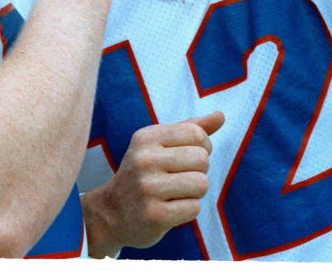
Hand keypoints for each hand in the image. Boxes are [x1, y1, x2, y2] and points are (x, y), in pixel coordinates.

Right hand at [83, 111, 225, 256]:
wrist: (111, 213)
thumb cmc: (144, 174)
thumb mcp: (160, 144)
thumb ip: (191, 128)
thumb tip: (221, 116)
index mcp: (146, 137)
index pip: (196, 134)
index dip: (202, 147)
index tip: (187, 158)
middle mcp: (144, 159)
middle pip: (202, 158)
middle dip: (199, 171)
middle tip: (180, 178)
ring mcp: (147, 188)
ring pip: (201, 184)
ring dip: (195, 192)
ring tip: (175, 194)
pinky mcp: (154, 215)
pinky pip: (194, 208)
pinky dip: (188, 210)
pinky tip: (170, 209)